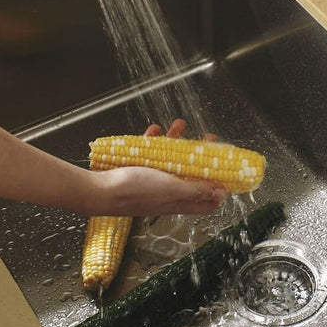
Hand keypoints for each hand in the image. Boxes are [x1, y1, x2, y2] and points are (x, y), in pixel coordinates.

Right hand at [94, 119, 225, 215]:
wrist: (98, 190)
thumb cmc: (134, 191)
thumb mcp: (171, 189)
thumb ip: (196, 189)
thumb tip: (222, 193)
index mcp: (177, 202)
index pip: (205, 201)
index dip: (218, 188)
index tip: (228, 171)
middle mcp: (166, 193)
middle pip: (190, 175)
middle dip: (200, 156)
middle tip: (208, 139)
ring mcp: (151, 181)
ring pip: (170, 160)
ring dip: (176, 141)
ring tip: (179, 125)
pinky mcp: (136, 170)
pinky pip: (148, 153)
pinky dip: (153, 141)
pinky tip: (154, 130)